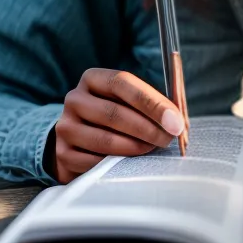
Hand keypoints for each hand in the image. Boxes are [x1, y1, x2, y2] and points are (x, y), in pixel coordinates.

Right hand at [51, 68, 185, 182]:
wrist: (76, 139)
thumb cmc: (112, 116)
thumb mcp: (126, 101)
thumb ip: (150, 104)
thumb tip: (178, 119)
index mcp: (92, 78)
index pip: (122, 83)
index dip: (151, 101)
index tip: (175, 120)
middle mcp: (75, 99)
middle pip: (114, 113)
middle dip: (148, 128)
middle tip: (169, 138)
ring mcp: (66, 127)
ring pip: (105, 140)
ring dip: (136, 147)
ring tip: (153, 148)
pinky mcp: (63, 154)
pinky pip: (95, 162)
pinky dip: (119, 164)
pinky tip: (133, 162)